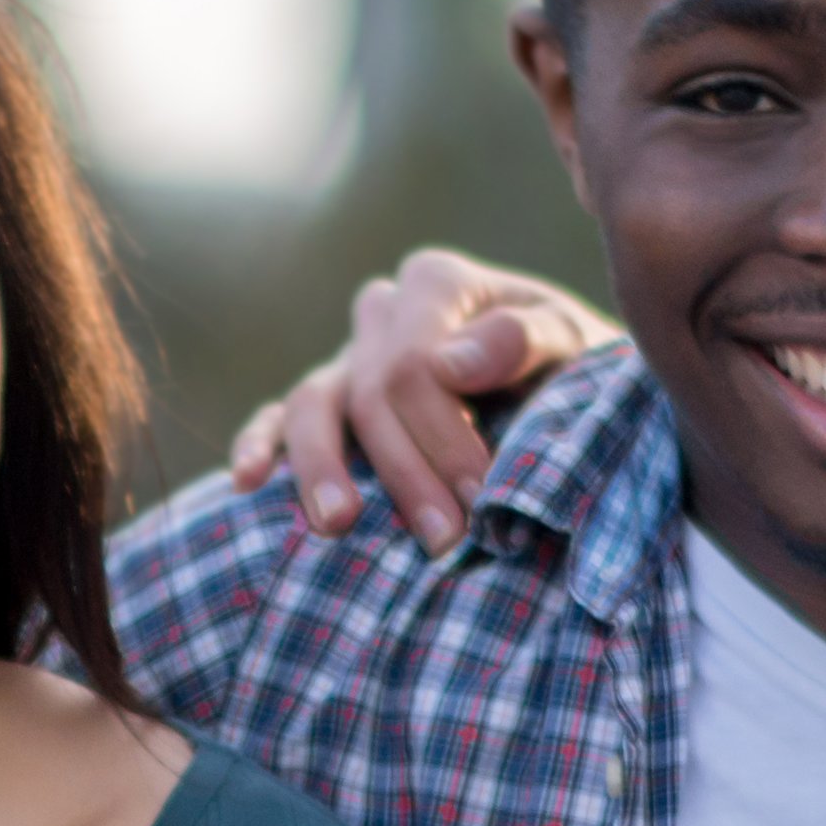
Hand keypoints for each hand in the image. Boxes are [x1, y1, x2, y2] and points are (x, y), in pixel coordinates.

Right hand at [224, 249, 619, 547]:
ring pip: (312, 403)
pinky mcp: (329, 399)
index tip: (478, 499)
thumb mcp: (577, 348)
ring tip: (339, 525)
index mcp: (437, 284)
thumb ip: (527, 341)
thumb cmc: (575, 375)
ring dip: (322, 468)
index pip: (416, 364)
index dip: (443, 436)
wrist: (569, 398)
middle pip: (370, 393)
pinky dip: (259, 444)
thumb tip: (447, 362)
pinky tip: (248, 482)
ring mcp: (350, 356)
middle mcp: (384, 311)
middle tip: (443, 540)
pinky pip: (278, 416)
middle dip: (406, 472)